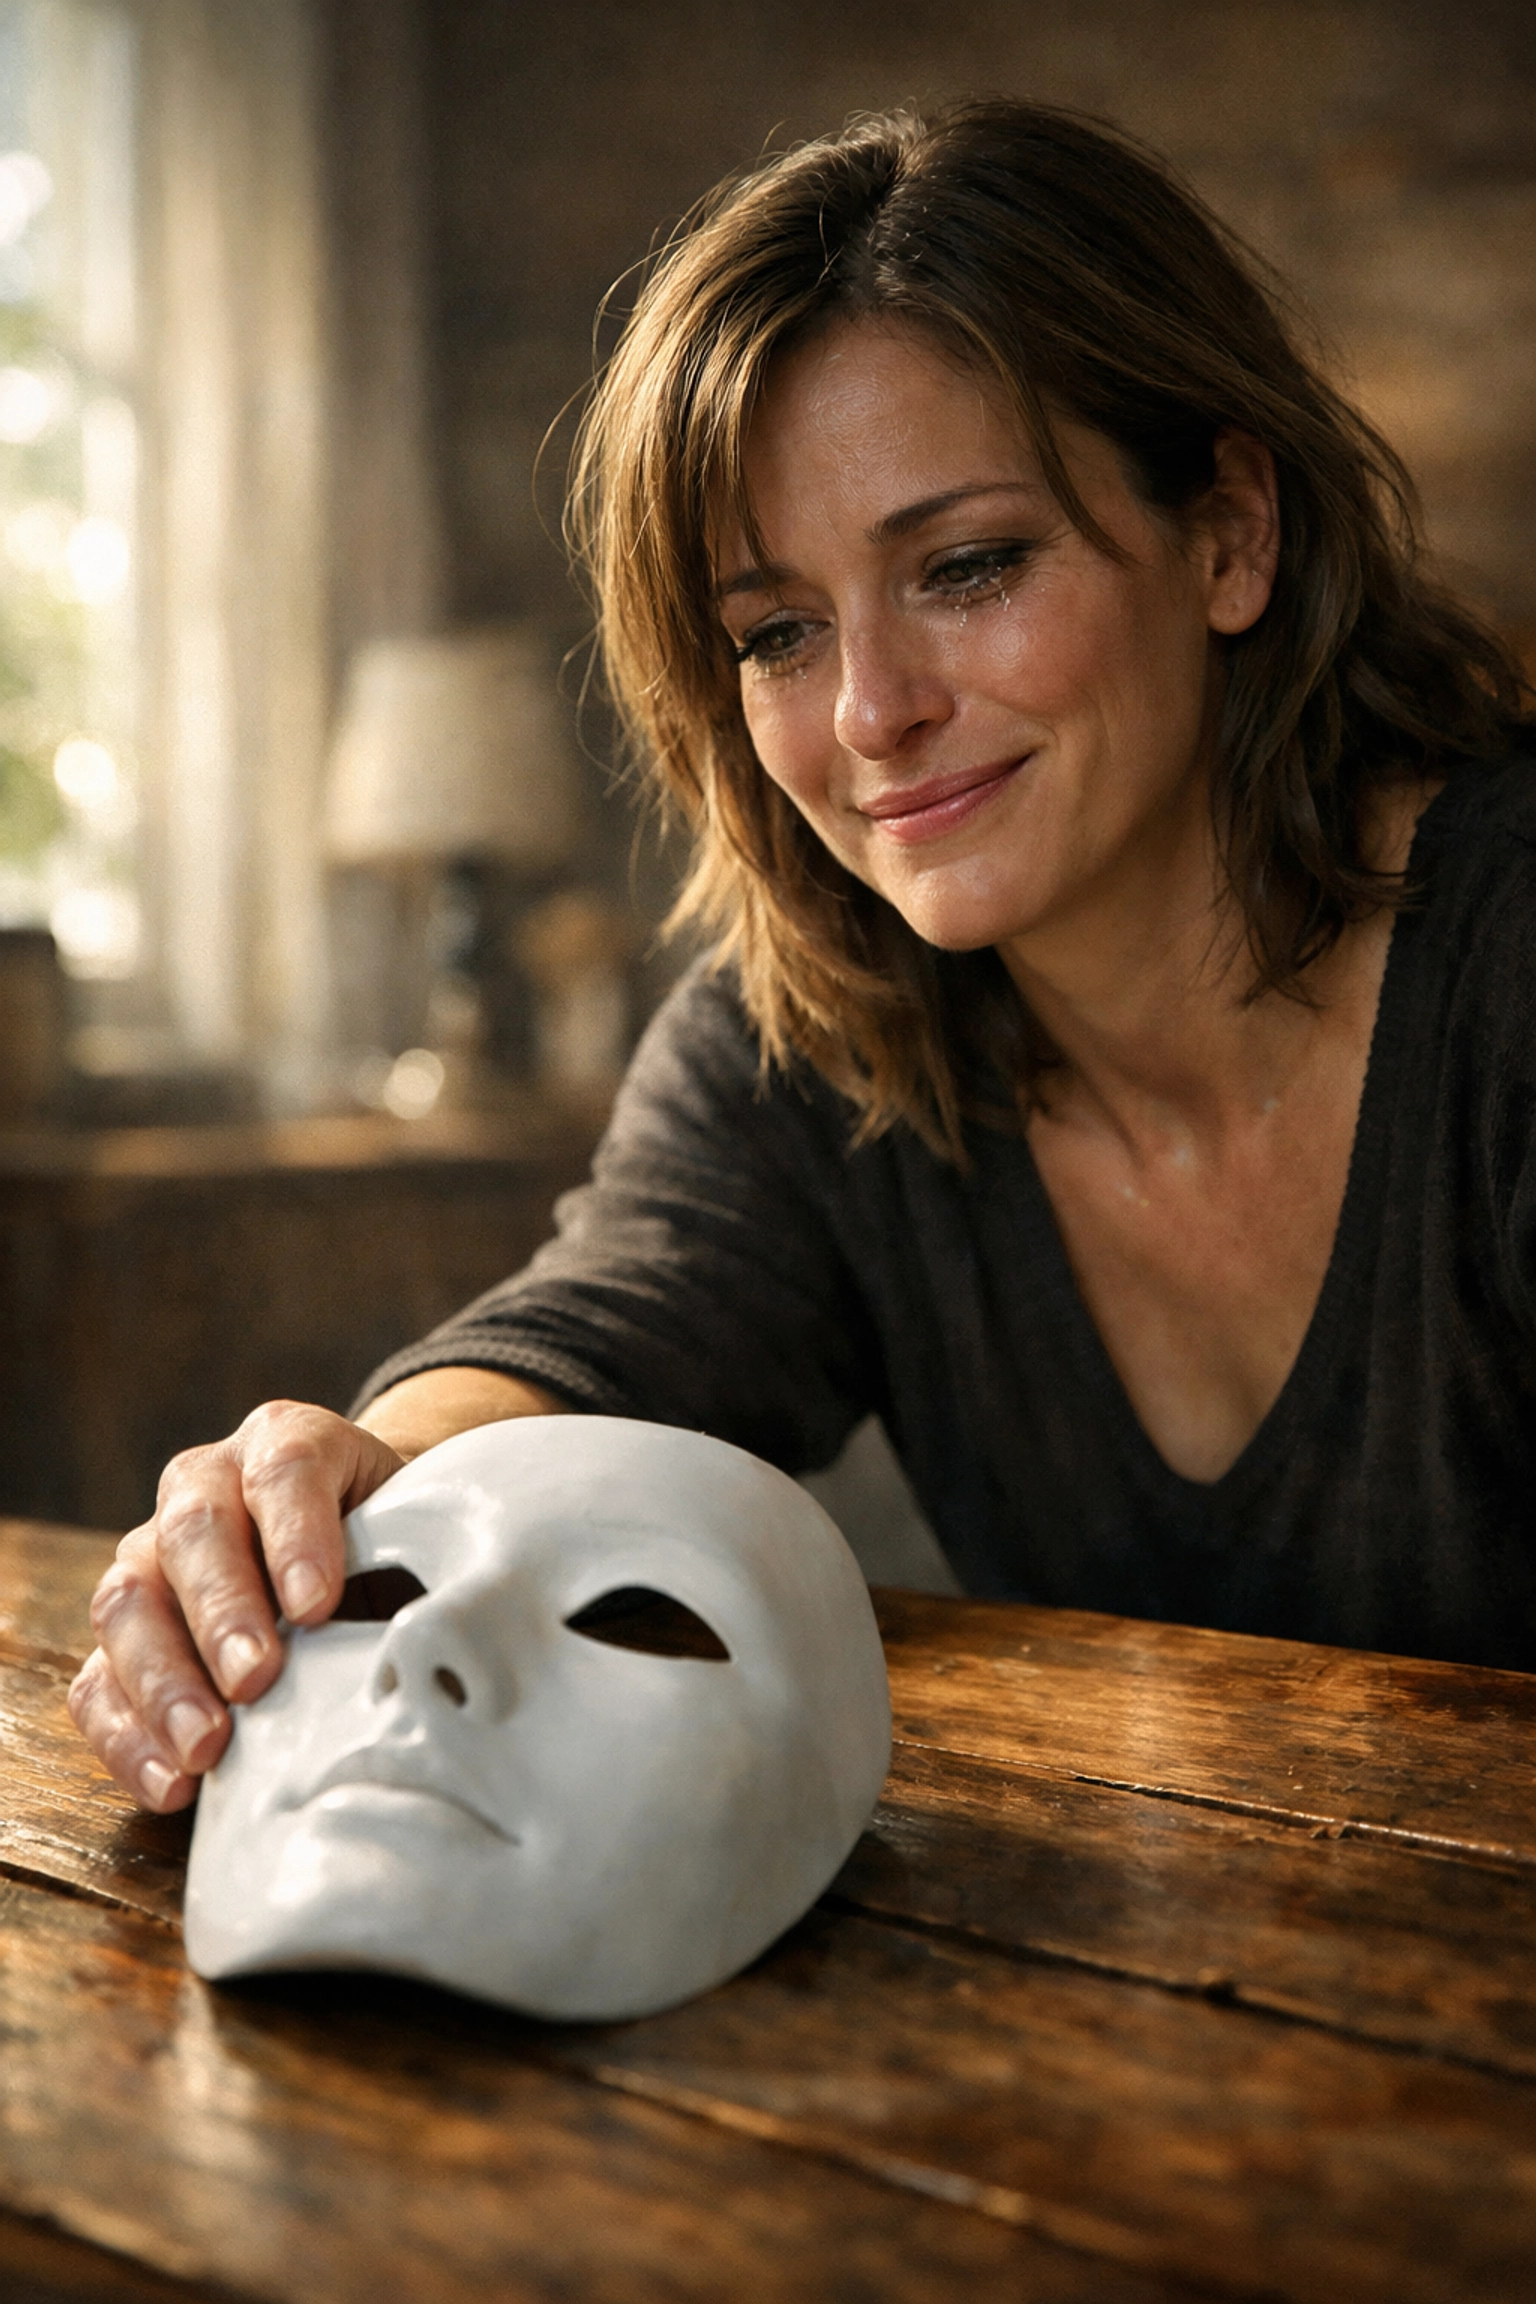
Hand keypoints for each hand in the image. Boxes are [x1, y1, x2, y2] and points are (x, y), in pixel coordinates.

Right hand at [68, 1402, 404, 1813]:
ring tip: (207, 1746)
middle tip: (254, 1678)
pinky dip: (127, 1734)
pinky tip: (171, 1781)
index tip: (316, 1605)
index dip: (296, 1535)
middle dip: (222, 1611)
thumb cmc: (396, 1547)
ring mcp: (153, 1555)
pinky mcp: (125, 1633)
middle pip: (195, 1532)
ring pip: (128, 1601)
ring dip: (163, 1680)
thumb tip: (428, 1646)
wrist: (364, 1551)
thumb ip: (420, 1568)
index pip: (286, 1470)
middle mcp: (207, 1485)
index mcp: (288, 1441)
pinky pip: (98, 1678)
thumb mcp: (419, 1534)